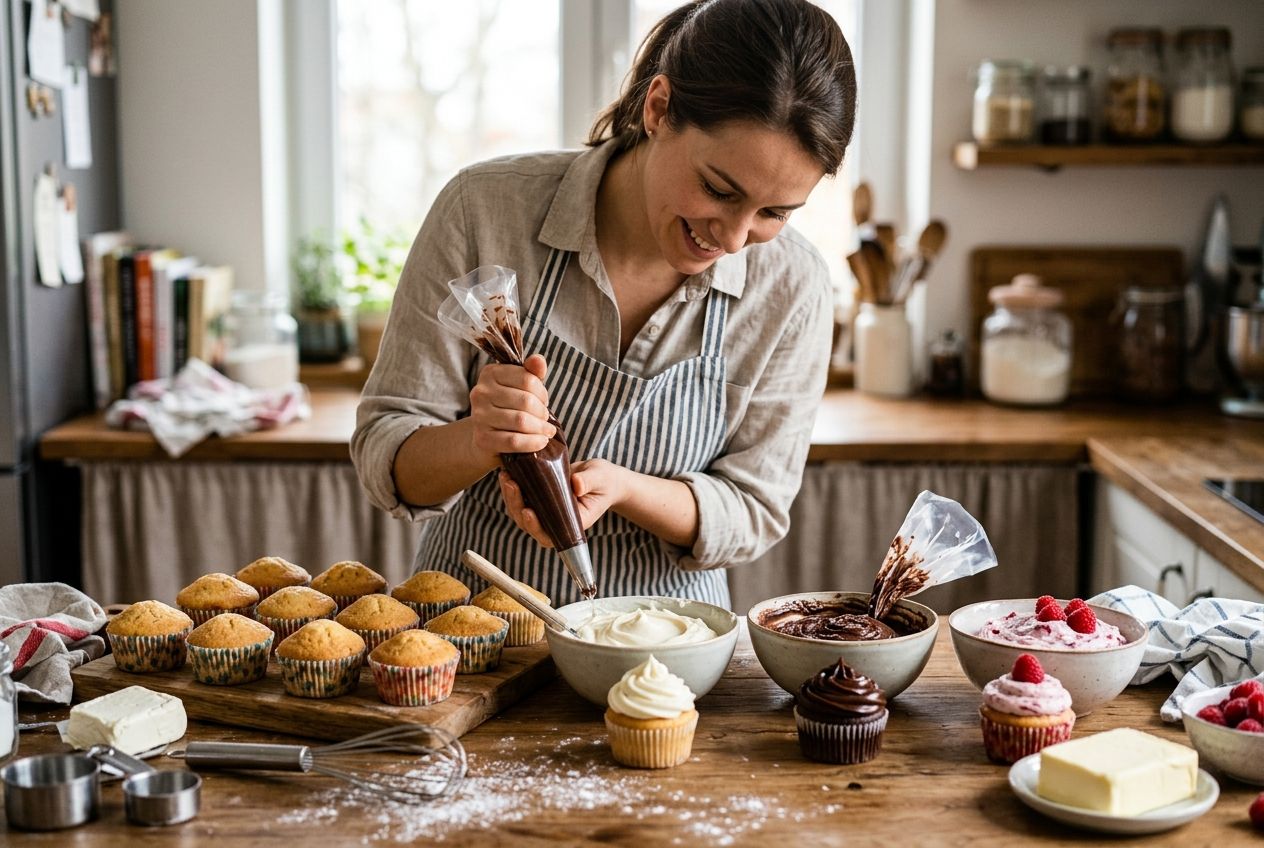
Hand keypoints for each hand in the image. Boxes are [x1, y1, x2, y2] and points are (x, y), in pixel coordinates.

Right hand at [468, 354, 554, 460]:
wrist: (487, 438)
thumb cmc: (508, 407)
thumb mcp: (521, 387)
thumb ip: (532, 372)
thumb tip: (539, 360)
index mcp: (490, 373)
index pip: (527, 379)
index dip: (542, 393)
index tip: (544, 402)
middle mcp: (480, 392)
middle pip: (526, 401)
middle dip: (542, 412)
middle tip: (546, 419)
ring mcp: (479, 416)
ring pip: (521, 421)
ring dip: (540, 428)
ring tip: (547, 431)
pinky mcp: (482, 438)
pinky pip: (514, 441)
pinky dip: (533, 442)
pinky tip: (541, 441)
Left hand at [497, 458, 627, 546]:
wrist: (601, 477)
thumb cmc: (604, 480)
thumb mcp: (600, 478)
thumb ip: (589, 481)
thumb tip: (576, 484)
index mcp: (572, 523)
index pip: (550, 535)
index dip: (536, 528)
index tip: (528, 511)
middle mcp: (556, 521)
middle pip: (529, 524)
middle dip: (516, 506)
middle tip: (511, 484)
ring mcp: (546, 512)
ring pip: (520, 512)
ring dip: (510, 497)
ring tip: (506, 477)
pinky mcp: (539, 500)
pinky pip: (521, 499)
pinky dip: (512, 488)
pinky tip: (507, 473)